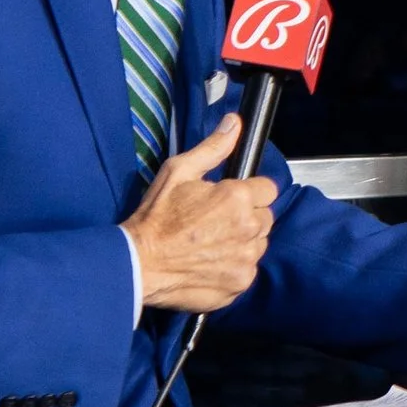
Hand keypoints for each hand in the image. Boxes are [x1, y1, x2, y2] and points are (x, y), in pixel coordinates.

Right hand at [123, 114, 278, 313]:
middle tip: (215, 221)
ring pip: (259, 244)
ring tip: (211, 243)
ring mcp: (247, 259)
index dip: (248, 191)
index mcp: (238, 197)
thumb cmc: (156, 217)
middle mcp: (249, 228)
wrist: (139, 264)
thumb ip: (213, 147)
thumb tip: (234, 123)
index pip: (267, 189)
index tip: (229, 198)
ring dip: (243, 242)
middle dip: (247, 216)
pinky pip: (248, 269)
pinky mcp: (241, 283)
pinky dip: (235, 266)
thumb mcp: (179, 171)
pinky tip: (210, 262)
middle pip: (265, 217)